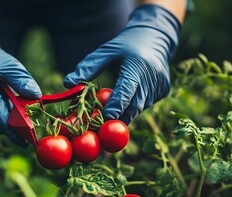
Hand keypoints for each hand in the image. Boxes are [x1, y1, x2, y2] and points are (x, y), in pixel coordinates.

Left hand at [64, 4, 180, 123]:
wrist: (155, 38)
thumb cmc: (125, 44)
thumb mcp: (106, 51)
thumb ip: (88, 67)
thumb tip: (68, 83)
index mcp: (138, 65)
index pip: (126, 90)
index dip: (116, 105)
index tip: (105, 117)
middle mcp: (152, 77)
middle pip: (134, 105)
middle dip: (118, 117)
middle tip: (100, 124)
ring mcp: (160, 86)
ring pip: (139, 108)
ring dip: (124, 113)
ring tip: (109, 114)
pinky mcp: (163, 91)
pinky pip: (145, 104)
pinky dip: (133, 106)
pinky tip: (126, 101)